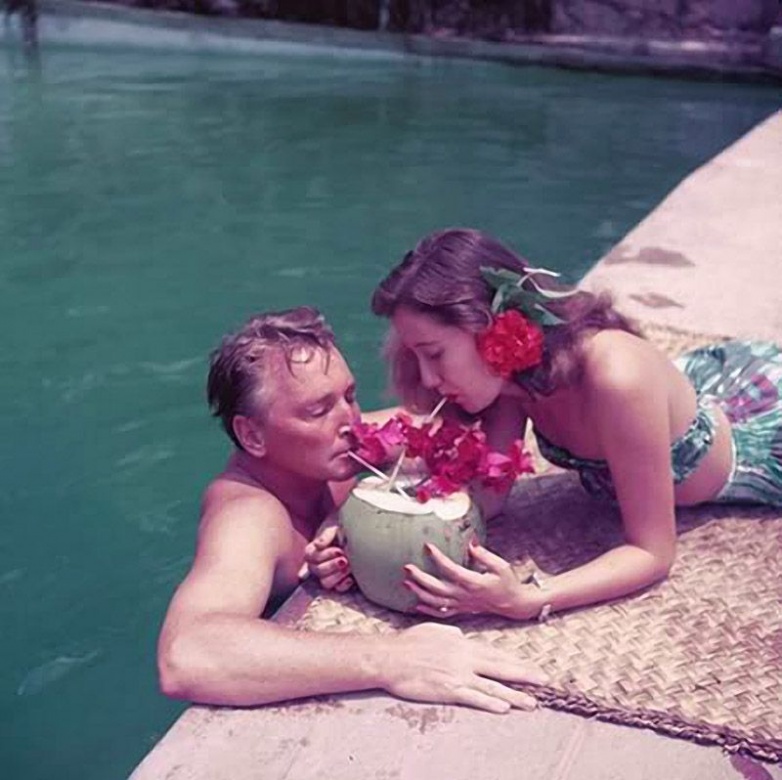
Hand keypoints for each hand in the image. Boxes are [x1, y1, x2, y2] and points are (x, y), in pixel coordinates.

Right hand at [299, 522, 354, 592]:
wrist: (361, 533)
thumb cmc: (344, 528)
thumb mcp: (335, 527)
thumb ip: (326, 535)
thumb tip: (318, 545)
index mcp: (314, 550)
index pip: (309, 557)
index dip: (324, 555)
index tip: (339, 550)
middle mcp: (319, 563)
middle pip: (317, 571)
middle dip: (332, 565)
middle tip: (345, 559)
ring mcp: (329, 574)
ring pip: (325, 583)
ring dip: (337, 575)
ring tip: (349, 567)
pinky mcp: (341, 581)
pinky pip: (338, 589)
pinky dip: (344, 584)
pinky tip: (351, 577)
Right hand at [381, 623, 546, 712]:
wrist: (390, 657)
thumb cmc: (409, 642)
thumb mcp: (436, 630)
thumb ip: (453, 635)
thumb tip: (464, 637)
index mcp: (462, 643)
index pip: (494, 652)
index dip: (514, 660)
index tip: (530, 666)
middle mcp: (465, 658)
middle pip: (500, 667)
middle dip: (524, 674)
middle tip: (544, 680)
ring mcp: (457, 675)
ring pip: (492, 686)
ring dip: (514, 695)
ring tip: (532, 702)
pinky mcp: (448, 690)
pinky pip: (473, 698)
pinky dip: (489, 703)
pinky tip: (504, 708)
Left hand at [403, 540, 539, 619]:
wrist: (513, 603)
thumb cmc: (507, 582)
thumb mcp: (500, 565)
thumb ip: (484, 554)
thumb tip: (471, 541)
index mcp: (474, 583)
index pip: (451, 570)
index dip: (438, 558)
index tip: (427, 545)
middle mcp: (465, 596)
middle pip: (438, 589)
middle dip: (420, 578)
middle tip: (407, 567)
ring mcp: (462, 605)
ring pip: (436, 602)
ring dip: (419, 593)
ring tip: (405, 583)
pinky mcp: (461, 610)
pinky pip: (442, 613)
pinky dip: (428, 611)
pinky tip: (416, 605)